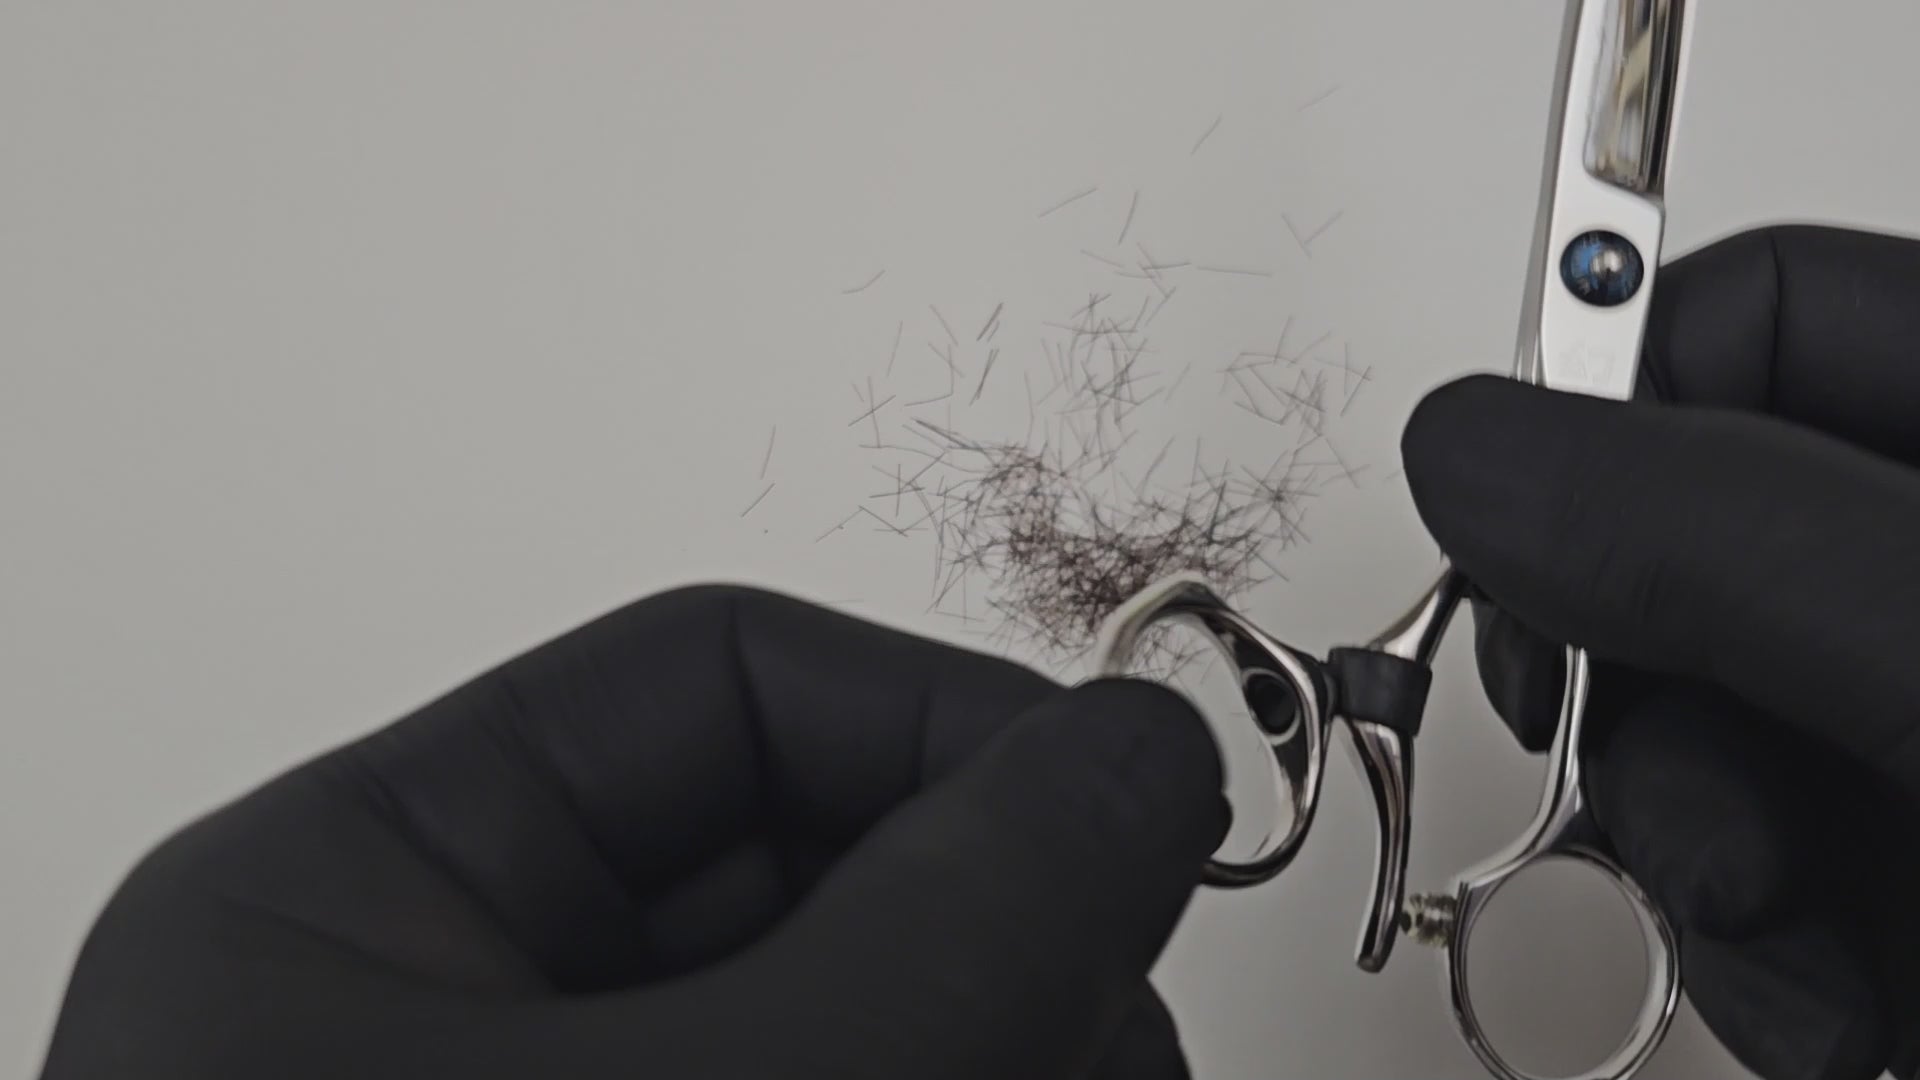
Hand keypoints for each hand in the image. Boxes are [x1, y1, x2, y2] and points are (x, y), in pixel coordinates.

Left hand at [36, 585, 1226, 1079]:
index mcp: (355, 896)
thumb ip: (940, 925)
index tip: (1123, 816)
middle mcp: (452, 1012)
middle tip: (1109, 1010)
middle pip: (809, 861)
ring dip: (1015, 1037)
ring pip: (858, 1013)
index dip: (946, 723)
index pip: (716, 683)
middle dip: (1002, 924)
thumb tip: (1152, 753)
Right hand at [1402, 224, 1919, 1079]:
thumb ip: (1727, 544)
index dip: (1615, 402)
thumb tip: (1481, 447)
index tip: (1524, 533)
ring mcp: (1914, 731)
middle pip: (1687, 540)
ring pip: (1690, 725)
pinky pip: (1740, 875)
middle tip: (1677, 777)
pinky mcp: (1895, 872)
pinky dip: (1738, 949)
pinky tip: (1829, 1000)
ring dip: (1682, 848)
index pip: (1761, 315)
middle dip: (1638, 683)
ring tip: (1776, 929)